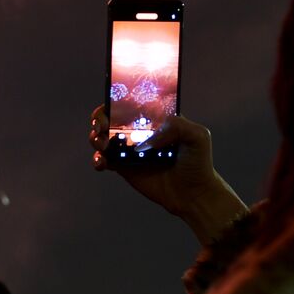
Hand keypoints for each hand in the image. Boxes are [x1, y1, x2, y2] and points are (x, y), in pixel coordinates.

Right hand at [90, 106, 248, 245]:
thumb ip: (178, 125)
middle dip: (100, 118)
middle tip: (102, 126)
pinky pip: (103, 160)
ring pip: (102, 137)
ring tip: (103, 145)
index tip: (112, 104)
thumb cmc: (198, 162)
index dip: (116, 99)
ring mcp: (129, 149)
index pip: (131, 101)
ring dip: (95, 137)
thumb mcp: (198, 136)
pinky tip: (102, 162)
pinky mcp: (123, 167)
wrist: (193, 194)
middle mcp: (139, 131)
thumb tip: (149, 136)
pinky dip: (97, 159)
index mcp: (154, 118)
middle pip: (110, 117)